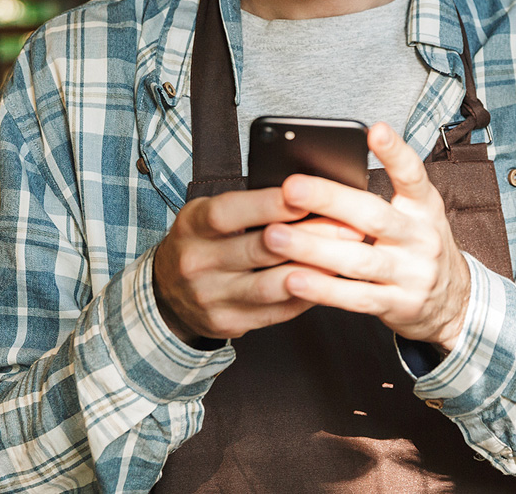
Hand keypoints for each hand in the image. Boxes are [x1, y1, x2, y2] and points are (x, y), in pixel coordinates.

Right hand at [153, 187, 360, 344]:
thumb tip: (304, 191)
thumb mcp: (208, 213)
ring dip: (313, 270)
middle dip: (308, 236)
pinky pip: (277, 311)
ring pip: (272, 285)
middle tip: (348, 225)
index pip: (229, 212)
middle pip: (259, 249)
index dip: (268, 204)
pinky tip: (330, 281)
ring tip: (347, 255)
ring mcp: (211, 297)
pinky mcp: (228, 323)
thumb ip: (246, 204)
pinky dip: (307, 295)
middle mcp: (197, 262)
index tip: (306, 195)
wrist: (167, 293)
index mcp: (192, 225)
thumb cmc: (202, 241)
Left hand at [263, 122, 471, 350]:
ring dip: (313, 247)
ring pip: (358, 258)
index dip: (395, 153)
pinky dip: (323, 288)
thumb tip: (318, 175)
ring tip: (274, 236)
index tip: (374, 131)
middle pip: (374, 216)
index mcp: (424, 207)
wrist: (455, 300)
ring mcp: (412, 274)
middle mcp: (421, 238)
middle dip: (329, 200)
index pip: (413, 175)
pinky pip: (355, 297)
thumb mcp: (414, 215)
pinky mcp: (399, 305)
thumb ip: (376, 197)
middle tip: (290, 187)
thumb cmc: (417, 246)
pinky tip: (293, 279)